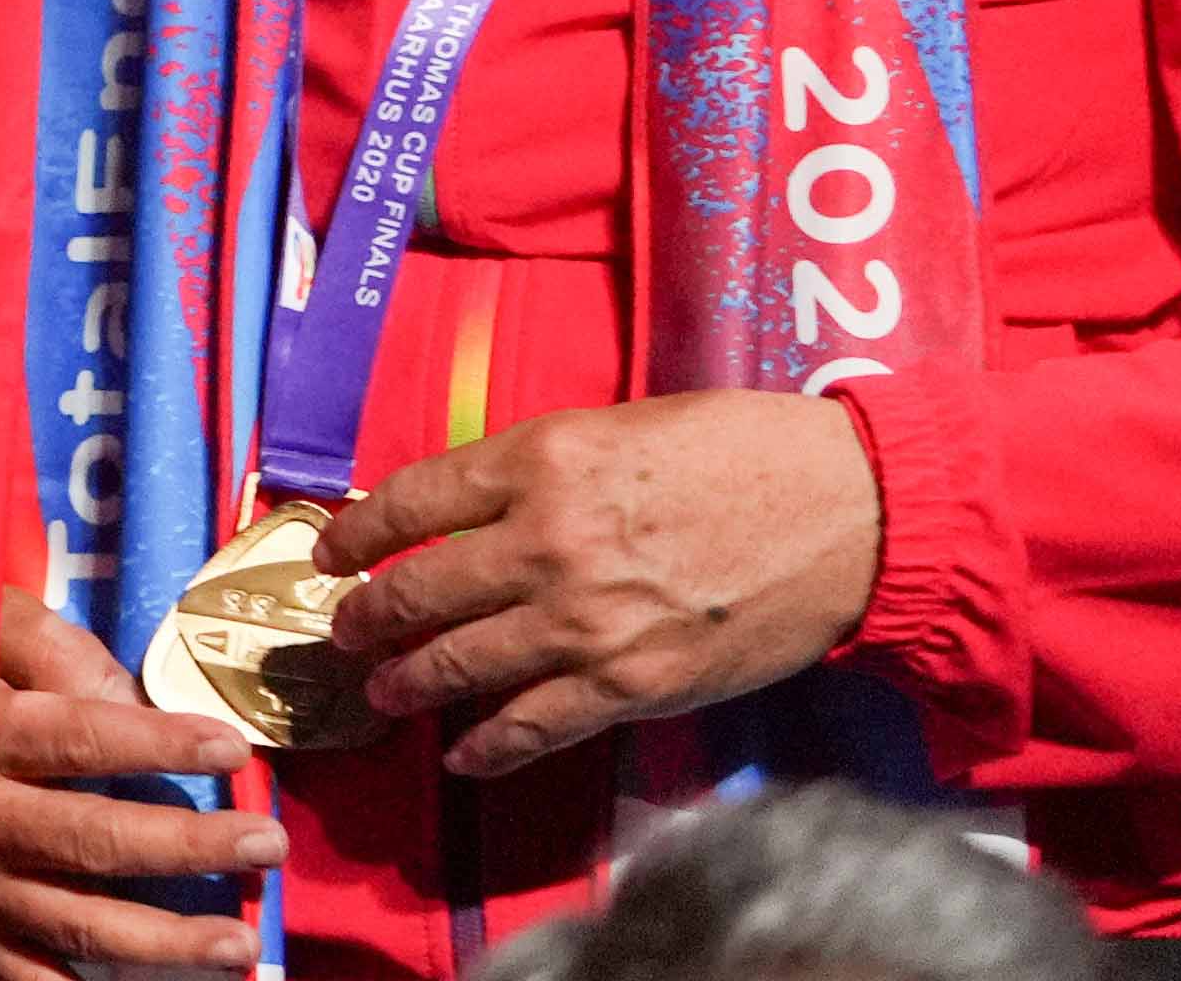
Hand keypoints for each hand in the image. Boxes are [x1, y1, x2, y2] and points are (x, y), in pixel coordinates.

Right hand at [0, 587, 283, 972]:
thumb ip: (44, 645)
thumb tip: (125, 694)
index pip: (80, 736)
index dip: (158, 742)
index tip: (231, 746)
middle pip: (93, 837)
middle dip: (186, 844)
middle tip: (266, 842)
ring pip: (77, 921)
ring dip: (164, 940)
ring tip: (238, 942)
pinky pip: (26, 976)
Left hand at [324, 389, 883, 773]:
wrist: (847, 512)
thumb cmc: (740, 451)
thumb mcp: (615, 427)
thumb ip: (539, 470)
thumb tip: (475, 507)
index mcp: (537, 460)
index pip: (409, 501)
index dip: (356, 532)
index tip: (332, 551)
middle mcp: (545, 542)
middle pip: (421, 589)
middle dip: (369, 618)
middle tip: (345, 632)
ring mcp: (586, 621)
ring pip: (462, 662)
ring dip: (410, 682)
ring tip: (383, 690)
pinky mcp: (634, 685)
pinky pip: (537, 725)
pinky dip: (489, 746)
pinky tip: (462, 754)